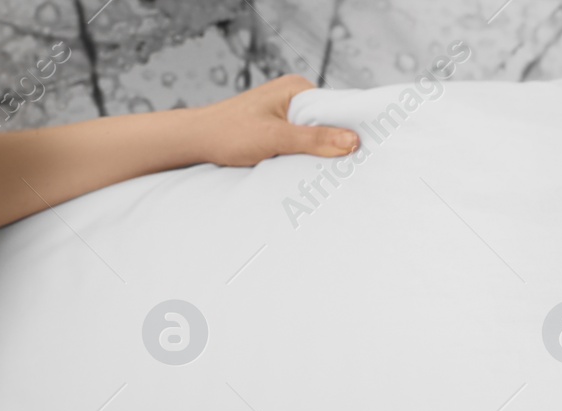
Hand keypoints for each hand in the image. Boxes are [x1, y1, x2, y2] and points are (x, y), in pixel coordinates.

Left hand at [193, 74, 358, 166]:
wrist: (196, 141)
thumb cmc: (228, 134)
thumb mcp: (275, 138)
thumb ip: (314, 140)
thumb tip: (353, 142)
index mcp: (296, 88)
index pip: (336, 107)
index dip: (350, 128)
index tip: (365, 151)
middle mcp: (293, 96)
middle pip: (327, 123)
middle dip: (335, 144)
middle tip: (349, 167)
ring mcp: (285, 113)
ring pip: (314, 136)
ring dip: (318, 153)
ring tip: (330, 171)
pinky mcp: (277, 129)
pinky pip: (301, 143)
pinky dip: (304, 156)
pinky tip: (309, 168)